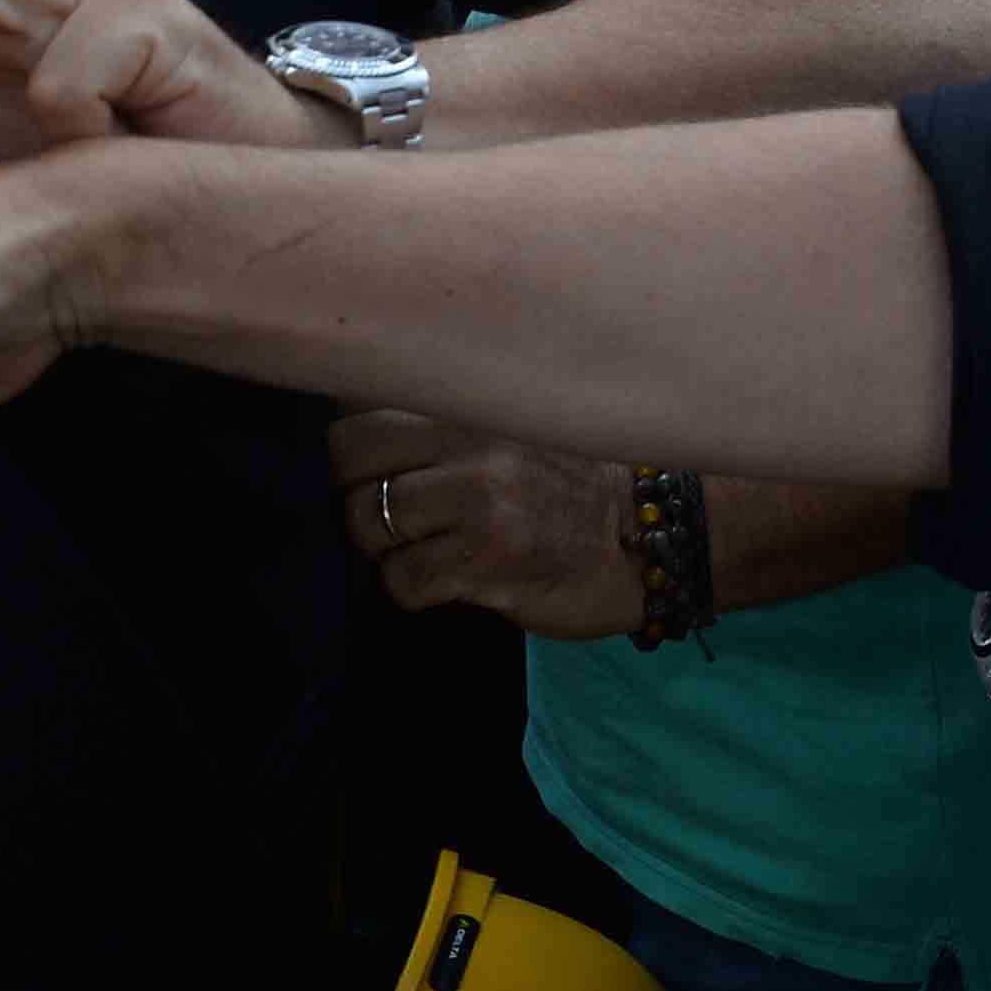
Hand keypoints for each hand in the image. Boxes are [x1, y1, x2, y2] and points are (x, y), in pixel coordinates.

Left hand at [331, 409, 646, 638]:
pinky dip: (412, 589)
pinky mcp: (486, 561)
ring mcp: (479, 500)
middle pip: (348, 460)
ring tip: (425, 549)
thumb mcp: (509, 426)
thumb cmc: (568, 483)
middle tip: (393, 514)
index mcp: (472, 401)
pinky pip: (402, 580)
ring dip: (385, 548)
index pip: (361, 409)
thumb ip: (444, 418)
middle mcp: (470, 440)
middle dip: (357, 494)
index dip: (357, 451)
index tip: (380, 470)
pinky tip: (448, 580)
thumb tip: (351, 421)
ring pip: (366, 523)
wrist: (641, 539)